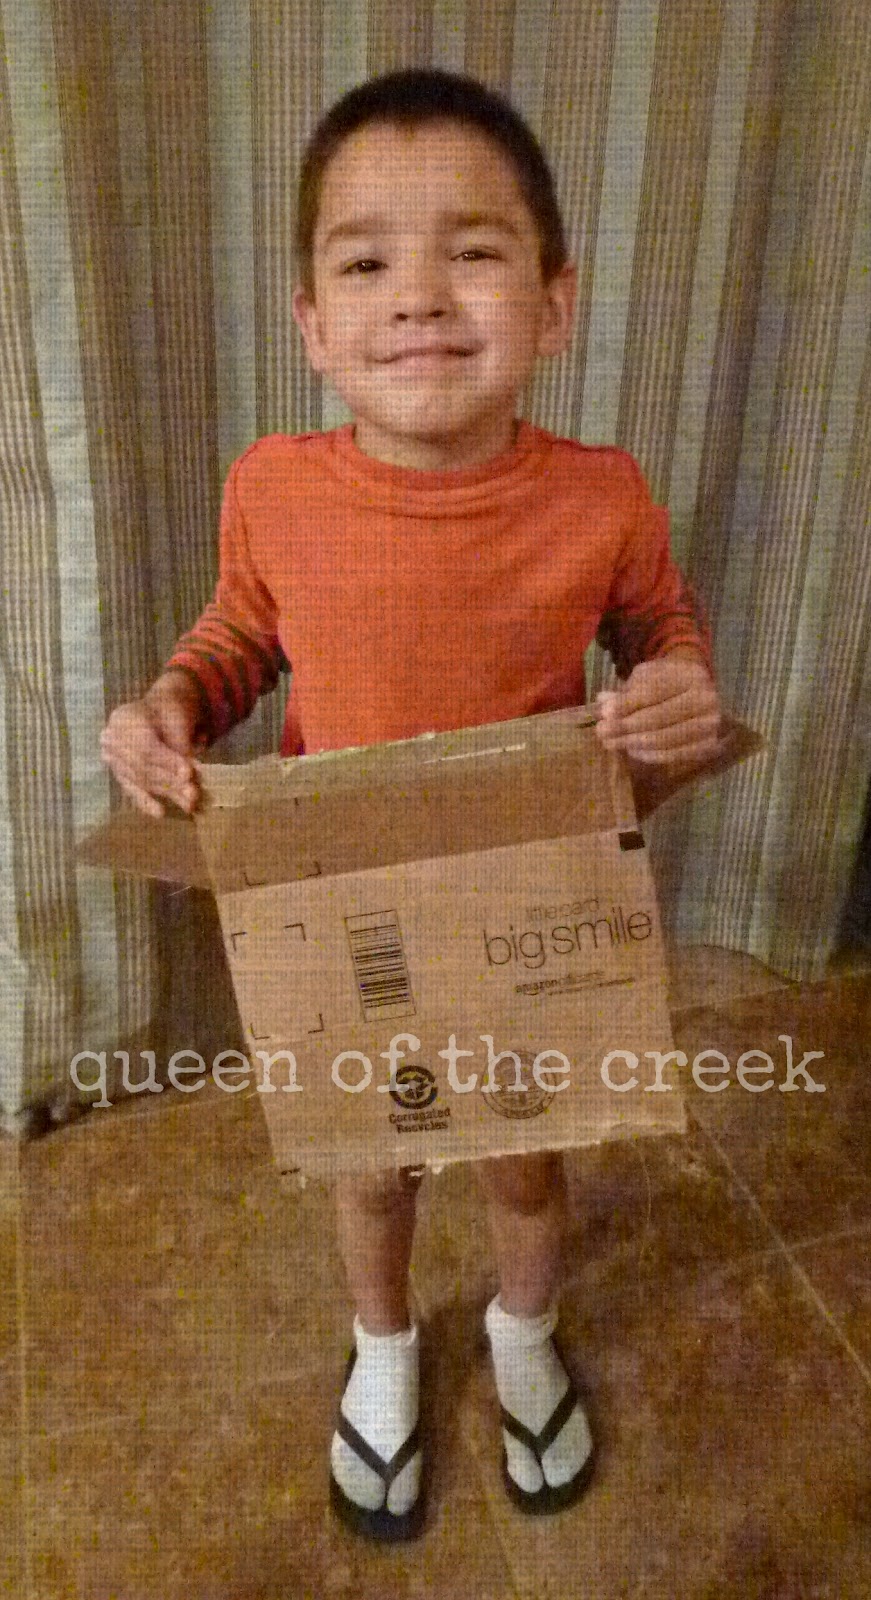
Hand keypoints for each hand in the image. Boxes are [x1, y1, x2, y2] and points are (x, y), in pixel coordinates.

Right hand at [100, 672, 203, 816]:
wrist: (160, 710)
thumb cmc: (171, 711)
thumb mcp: (179, 721)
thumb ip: (181, 747)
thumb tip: (187, 777)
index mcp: (125, 718)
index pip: (145, 745)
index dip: (167, 761)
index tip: (188, 773)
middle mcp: (112, 738)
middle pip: (142, 766)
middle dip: (170, 782)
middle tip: (193, 794)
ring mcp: (113, 757)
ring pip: (141, 780)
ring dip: (167, 792)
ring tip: (189, 803)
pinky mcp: (120, 773)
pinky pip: (133, 788)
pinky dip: (147, 801)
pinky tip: (159, 812)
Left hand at [594, 652, 721, 764]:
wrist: (698, 695)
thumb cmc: (666, 684)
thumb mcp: (646, 678)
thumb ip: (626, 691)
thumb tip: (602, 702)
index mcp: (689, 675)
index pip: (653, 691)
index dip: (627, 703)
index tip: (604, 713)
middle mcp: (706, 698)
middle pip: (659, 717)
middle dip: (626, 726)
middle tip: (602, 732)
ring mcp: (710, 724)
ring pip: (665, 738)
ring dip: (633, 743)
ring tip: (611, 743)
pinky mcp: (708, 746)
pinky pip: (674, 755)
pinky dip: (650, 755)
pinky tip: (632, 751)